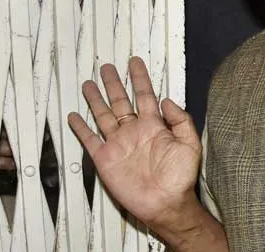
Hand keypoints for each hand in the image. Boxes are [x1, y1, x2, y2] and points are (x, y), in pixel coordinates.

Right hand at [68, 57, 201, 226]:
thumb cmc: (180, 178)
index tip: (135, 62)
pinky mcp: (105, 159)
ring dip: (96, 100)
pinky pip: (90, 140)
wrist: (165, 202)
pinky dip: (81, 128)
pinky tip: (75, 116)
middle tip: (107, 67)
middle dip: (113, 83)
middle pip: (121, 101)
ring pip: (103, 115)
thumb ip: (181, 120)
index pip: (145, 95)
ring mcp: (119, 144)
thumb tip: (167, 100)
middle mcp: (134, 131)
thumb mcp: (189, 144)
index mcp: (154, 126)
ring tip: (88, 83)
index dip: (139, 78)